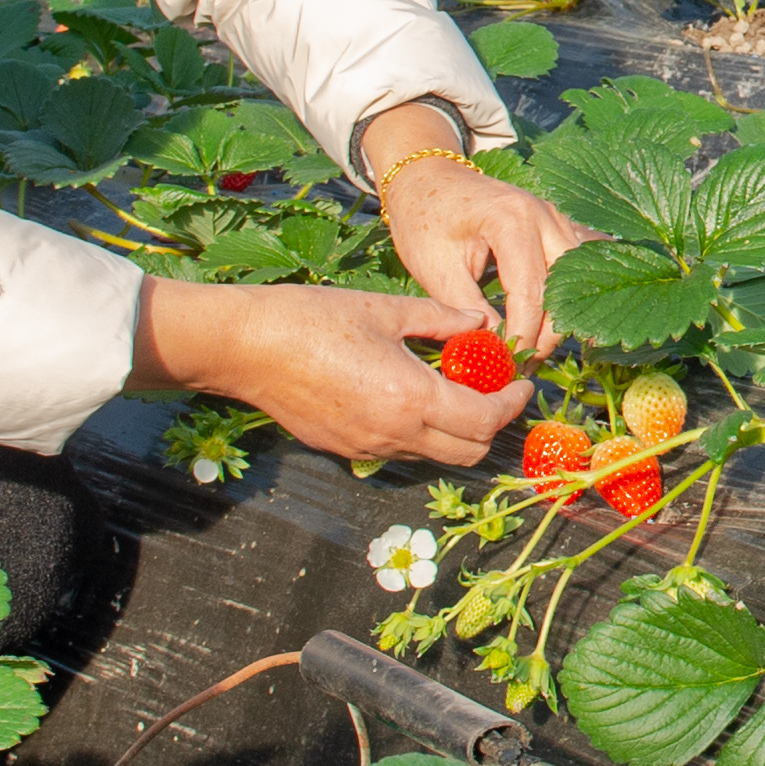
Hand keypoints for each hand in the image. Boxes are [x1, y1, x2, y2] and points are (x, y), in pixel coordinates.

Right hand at [133, 277, 526, 466]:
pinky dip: (422, 432)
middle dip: (492, 425)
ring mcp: (367, 448)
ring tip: (456, 389)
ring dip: (456, 430)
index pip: (484, 420)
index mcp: (410, 398)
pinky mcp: (345, 450)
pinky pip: (400, 451)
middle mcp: (393, 434)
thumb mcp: (384, 309)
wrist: (243, 347)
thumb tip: (479, 323)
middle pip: (468, 452)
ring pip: (434, 456)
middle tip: (496, 390)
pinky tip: (414, 397)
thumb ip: (440, 319)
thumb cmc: (311, 318)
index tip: (521, 382)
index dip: (511, 404)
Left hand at [363, 103, 587, 358]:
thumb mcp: (437, 271)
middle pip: (563, 287)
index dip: (524, 335)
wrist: (426, 179)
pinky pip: (573, 264)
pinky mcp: (556, 224)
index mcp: (512, 221)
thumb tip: (497, 352)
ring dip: (557, 314)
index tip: (509, 365)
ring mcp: (555, 216)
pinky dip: (564, 294)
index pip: (530, 292)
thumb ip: (468, 312)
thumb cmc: (424, 221)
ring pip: (574, 278)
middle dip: (547, 331)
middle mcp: (544, 215)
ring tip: (532, 345)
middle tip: (524, 362)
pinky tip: (548, 321)